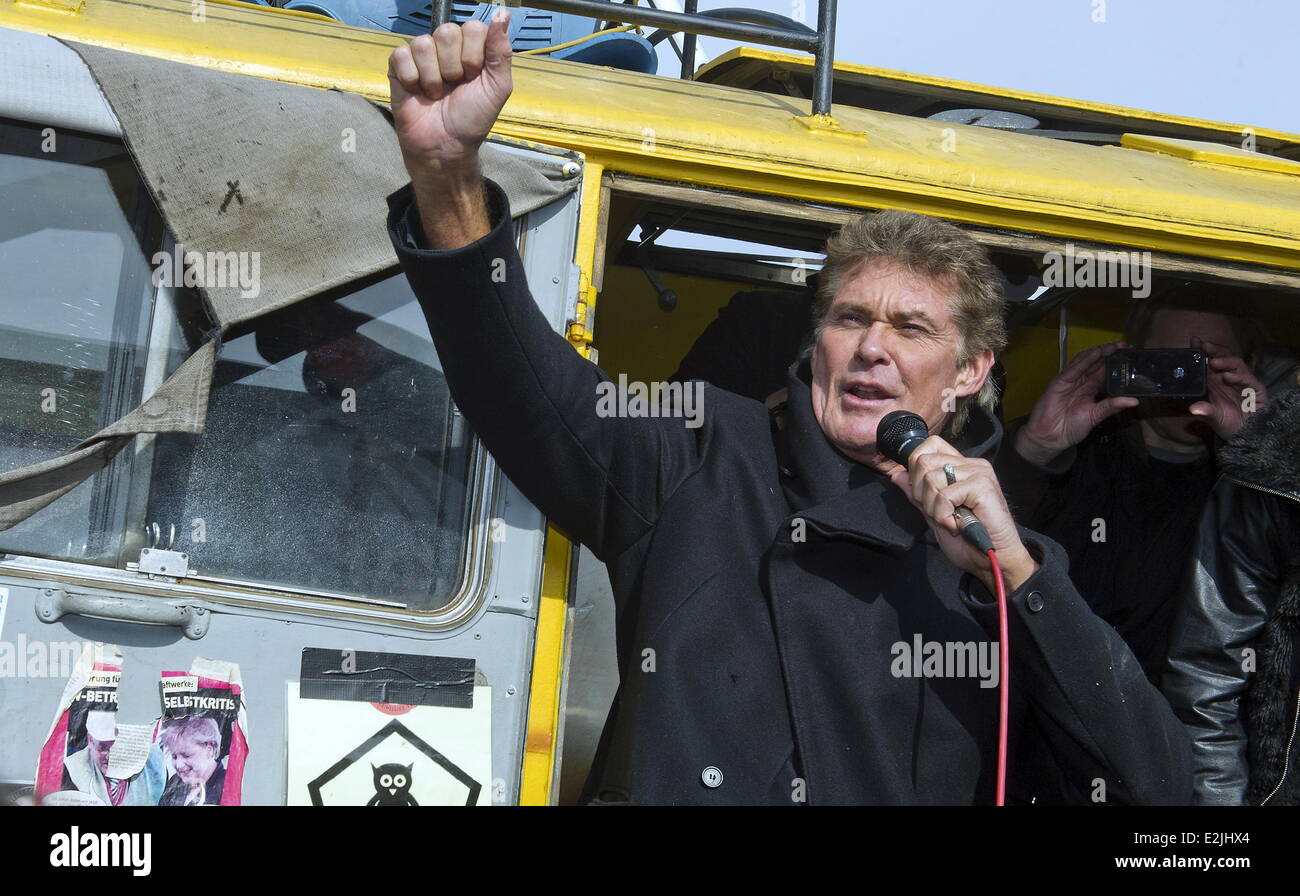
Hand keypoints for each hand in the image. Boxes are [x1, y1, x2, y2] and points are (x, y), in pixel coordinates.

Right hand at [387, 13, 513, 178]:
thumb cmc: (472, 119)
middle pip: (447, 32)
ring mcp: (422, 55)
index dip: (474, 56)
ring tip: (436, 93)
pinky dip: (412, 79)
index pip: (473, 28)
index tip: (474, 78)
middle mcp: (447, 47)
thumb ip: (500, 51)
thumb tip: (503, 13)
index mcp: (472, 48)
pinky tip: (418, 92)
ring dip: (433, 77)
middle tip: (454, 87)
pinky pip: (402, 55)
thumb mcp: (497, 87)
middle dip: (454, 68)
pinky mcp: (399, 65)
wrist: (446, 146)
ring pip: (423, 43)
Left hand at [889, 436, 1039, 591]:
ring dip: (933, 508)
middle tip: (938, 513)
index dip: (916, 467)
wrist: (991, 560)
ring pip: (931, 478)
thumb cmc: (968, 540)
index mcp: (959, 467)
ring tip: (950, 520)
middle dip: (920, 493)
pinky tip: (956, 525)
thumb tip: (897, 475)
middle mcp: (970, 464)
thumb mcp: (934, 514)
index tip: (923, 494)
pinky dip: (943, 515)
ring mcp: (978, 472)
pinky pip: (944, 495)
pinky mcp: (982, 485)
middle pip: (923, 461)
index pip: (930, 445)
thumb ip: (917, 494)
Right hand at [1016, 341, 1138, 466]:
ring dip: (1098, 353)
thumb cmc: (1071, 428)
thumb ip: (1112, 406)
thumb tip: (1134, 401)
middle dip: (1108, 353)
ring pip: (1085, 362)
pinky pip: (1073, 369)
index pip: (1103, 372)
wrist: (1051, 437)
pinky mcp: (1059, 383)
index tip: (1128, 355)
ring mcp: (1070, 381)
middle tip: (1123, 345)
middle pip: (1095, 363)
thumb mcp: (1096, 416)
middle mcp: (1080, 382)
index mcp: (1089, 389)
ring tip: (1112, 346)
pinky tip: (1095, 354)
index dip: (1114, 363)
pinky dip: (1084, 361)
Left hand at [1188, 337, 1266, 438]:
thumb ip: (1204, 410)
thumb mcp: (1213, 418)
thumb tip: (1193, 409)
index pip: (1208, 361)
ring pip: (1236, 365)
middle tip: (1204, 346)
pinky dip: (1238, 376)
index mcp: (1215, 381)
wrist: (1247, 436)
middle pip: (1223, 358)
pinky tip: (1228, 377)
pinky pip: (1249, 379)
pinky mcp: (1256, 389)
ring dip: (1225, 361)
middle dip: (1214, 350)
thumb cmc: (1227, 423)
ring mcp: (1243, 382)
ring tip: (1214, 363)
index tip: (1194, 341)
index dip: (1202, 351)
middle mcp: (1228, 378)